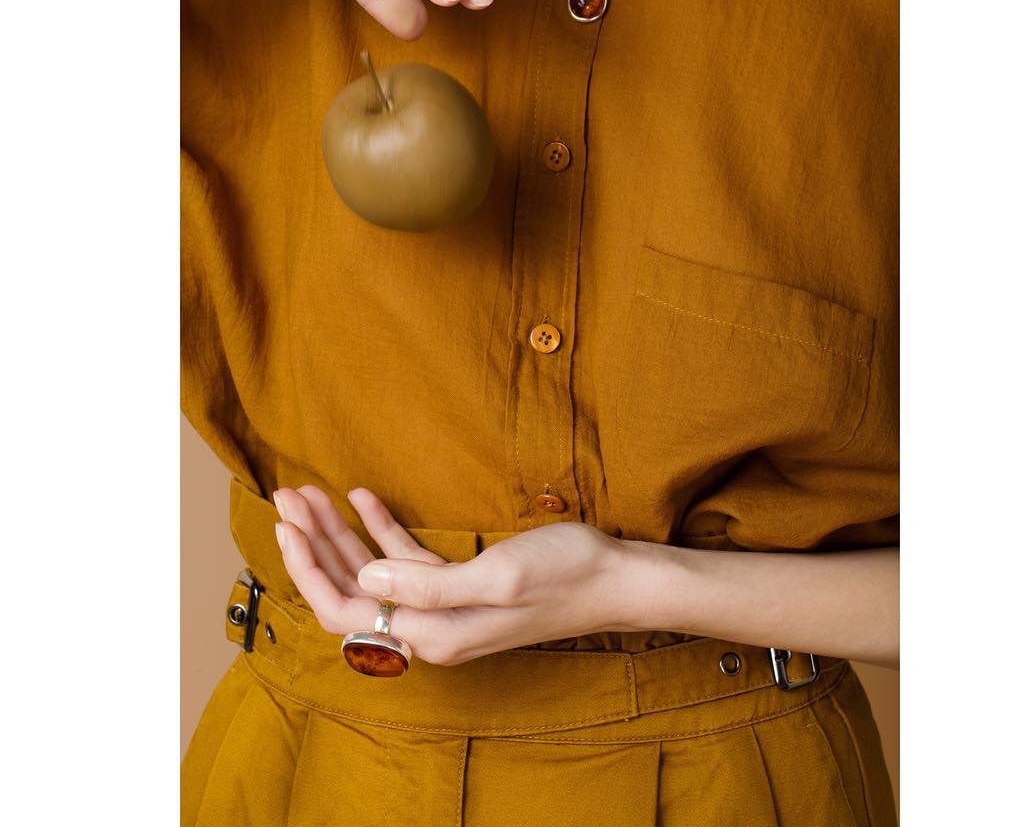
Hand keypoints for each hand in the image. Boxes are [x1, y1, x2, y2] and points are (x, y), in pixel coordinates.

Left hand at [272, 484, 636, 665]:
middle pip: (350, 591)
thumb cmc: (564, 574)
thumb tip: (364, 583)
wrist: (614, 577)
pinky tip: (362, 498)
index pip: (344, 611)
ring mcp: (444, 606)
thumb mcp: (496, 576)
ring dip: (341, 534)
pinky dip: (380, 529)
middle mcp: (430, 627)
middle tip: (289, 496)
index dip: (309, 569)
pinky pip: (405, 560)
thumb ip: (427, 587)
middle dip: (314, 544)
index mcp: (433, 634)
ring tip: (313, 493)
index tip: (288, 525)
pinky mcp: (460, 584)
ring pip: (373, 573)